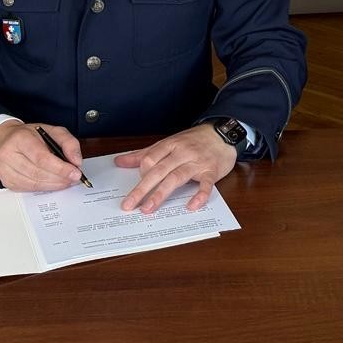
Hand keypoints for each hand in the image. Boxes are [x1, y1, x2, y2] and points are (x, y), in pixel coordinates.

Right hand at [0, 121, 84, 191]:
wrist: (4, 140)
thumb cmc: (29, 135)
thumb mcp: (52, 130)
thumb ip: (68, 142)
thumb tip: (76, 161)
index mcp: (20, 138)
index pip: (41, 157)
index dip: (60, 168)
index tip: (75, 173)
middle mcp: (8, 154)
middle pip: (38, 173)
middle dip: (60, 178)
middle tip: (74, 178)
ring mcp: (5, 170)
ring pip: (33, 184)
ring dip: (54, 185)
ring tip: (66, 181)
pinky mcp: (7, 182)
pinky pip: (29, 189)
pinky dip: (44, 187)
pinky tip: (53, 183)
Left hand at [117, 124, 236, 213]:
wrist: (222, 133)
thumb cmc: (194, 141)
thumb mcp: (168, 143)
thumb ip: (144, 154)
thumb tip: (120, 161)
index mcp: (170, 145)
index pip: (150, 158)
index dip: (140, 173)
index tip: (135, 187)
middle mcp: (182, 153)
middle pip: (158, 171)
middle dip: (142, 189)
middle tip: (129, 205)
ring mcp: (197, 162)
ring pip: (176, 177)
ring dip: (161, 194)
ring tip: (148, 208)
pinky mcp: (212, 170)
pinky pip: (205, 184)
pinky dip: (199, 195)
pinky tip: (191, 206)